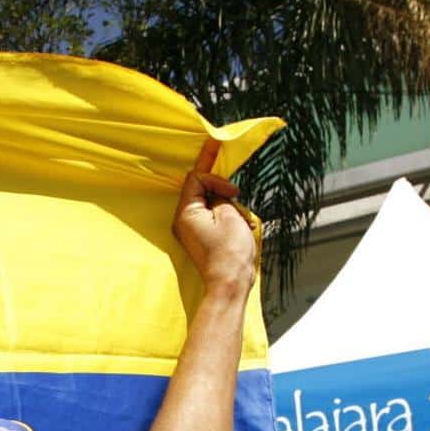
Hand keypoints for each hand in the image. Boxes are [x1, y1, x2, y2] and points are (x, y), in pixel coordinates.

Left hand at [171, 139, 256, 296]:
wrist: (229, 284)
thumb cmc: (229, 253)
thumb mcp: (229, 215)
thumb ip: (221, 197)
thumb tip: (218, 195)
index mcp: (186, 213)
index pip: (196, 179)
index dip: (216, 179)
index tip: (234, 192)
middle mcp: (184, 220)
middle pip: (199, 189)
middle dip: (219, 183)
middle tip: (214, 146)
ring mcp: (192, 230)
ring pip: (210, 203)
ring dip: (230, 205)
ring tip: (244, 220)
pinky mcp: (202, 237)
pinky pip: (214, 218)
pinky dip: (229, 217)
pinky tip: (245, 225)